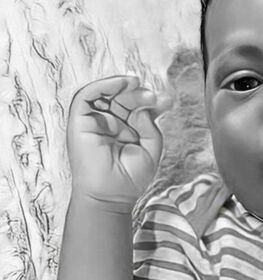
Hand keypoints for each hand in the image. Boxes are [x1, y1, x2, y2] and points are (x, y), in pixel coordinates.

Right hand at [66, 75, 173, 207]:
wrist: (111, 197)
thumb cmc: (129, 179)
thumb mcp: (151, 148)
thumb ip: (149, 125)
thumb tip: (143, 108)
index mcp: (124, 130)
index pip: (136, 108)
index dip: (150, 101)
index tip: (166, 101)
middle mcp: (108, 124)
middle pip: (122, 98)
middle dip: (139, 94)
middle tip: (153, 97)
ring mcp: (94, 122)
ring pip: (106, 94)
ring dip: (123, 87)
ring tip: (139, 86)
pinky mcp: (79, 121)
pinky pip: (87, 95)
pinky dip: (103, 85)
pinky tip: (121, 83)